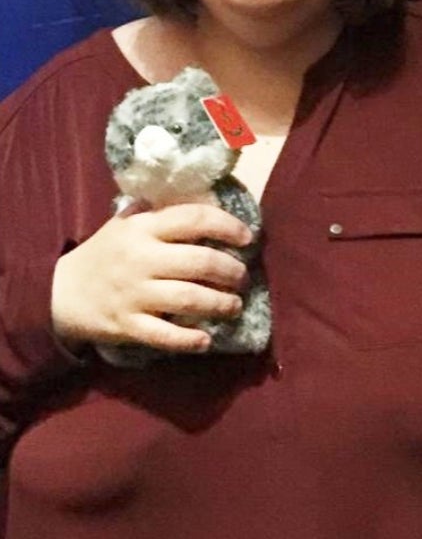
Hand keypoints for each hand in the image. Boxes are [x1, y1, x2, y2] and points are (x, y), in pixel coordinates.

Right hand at [50, 204, 252, 353]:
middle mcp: (139, 259)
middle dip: (232, 270)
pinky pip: (165, 335)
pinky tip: (206, 339)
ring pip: (189, 299)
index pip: (193, 219)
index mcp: (141, 229)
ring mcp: (133, 294)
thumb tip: (206, 198)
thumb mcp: (125, 225)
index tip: (247, 237)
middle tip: (242, 277)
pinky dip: (189, 340)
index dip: (227, 226)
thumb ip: (160, 213)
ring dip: (221, 303)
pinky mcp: (126, 325)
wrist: (57, 292)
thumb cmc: (105, 256)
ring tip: (234, 305)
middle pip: (200, 262)